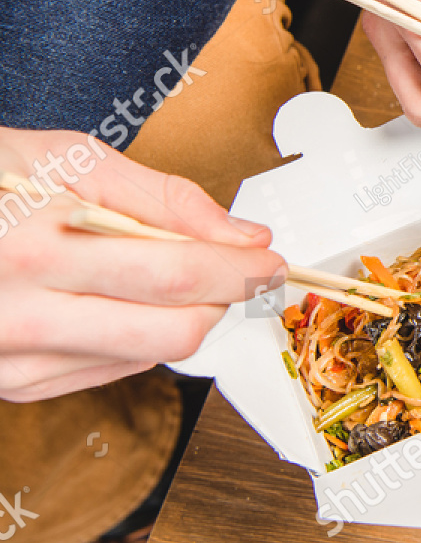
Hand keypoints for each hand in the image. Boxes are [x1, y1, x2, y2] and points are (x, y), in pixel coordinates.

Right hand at [0, 129, 286, 401]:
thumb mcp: (63, 158)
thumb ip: (162, 197)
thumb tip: (240, 234)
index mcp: (34, 249)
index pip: (178, 276)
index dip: (241, 271)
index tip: (271, 260)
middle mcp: (21, 314)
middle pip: (174, 330)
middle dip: (225, 299)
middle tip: (243, 269)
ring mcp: (14, 358)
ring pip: (149, 358)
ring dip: (184, 318)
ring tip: (173, 273)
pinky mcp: (12, 384)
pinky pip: (110, 370)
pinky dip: (138, 336)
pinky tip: (120, 299)